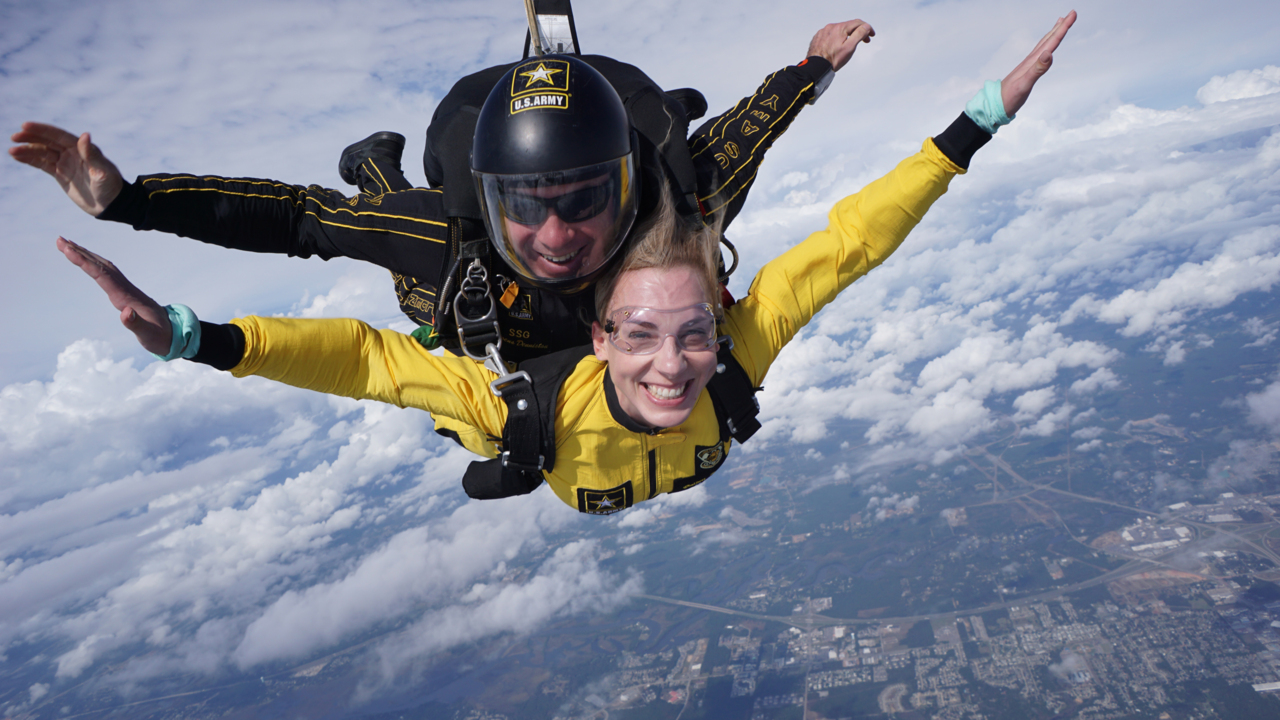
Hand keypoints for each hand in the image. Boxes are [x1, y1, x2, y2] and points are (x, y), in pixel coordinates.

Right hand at [11, 123, 124, 215]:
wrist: (111, 204)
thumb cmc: (111, 186)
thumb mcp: (103, 171)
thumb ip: (92, 155)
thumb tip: (85, 135)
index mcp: (81, 148)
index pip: (58, 136)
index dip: (42, 130)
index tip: (25, 126)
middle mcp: (72, 152)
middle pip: (48, 142)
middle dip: (31, 138)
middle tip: (14, 137)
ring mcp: (65, 163)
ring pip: (42, 153)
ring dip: (27, 151)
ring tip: (12, 151)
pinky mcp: (60, 174)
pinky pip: (42, 164)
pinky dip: (30, 160)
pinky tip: (17, 157)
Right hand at [58, 237, 171, 354]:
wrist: (174, 333)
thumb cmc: (161, 335)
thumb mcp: (149, 335)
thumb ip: (136, 324)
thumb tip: (125, 312)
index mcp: (127, 297)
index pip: (103, 276)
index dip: (85, 263)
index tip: (69, 250)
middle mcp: (125, 290)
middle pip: (101, 266)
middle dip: (80, 253)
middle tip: (60, 240)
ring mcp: (126, 290)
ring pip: (104, 267)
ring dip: (86, 255)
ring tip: (67, 245)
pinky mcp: (125, 293)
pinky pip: (107, 273)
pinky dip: (94, 264)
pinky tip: (87, 260)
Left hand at [806, 19, 874, 71]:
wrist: (816, 67)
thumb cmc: (832, 59)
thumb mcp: (850, 47)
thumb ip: (859, 35)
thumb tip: (866, 26)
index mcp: (839, 28)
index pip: (857, 23)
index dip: (867, 28)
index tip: (871, 34)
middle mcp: (830, 27)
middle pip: (849, 26)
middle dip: (859, 32)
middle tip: (865, 40)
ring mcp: (823, 32)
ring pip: (840, 30)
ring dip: (848, 34)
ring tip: (852, 43)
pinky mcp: (819, 37)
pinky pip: (831, 34)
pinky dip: (838, 37)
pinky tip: (840, 44)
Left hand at [1001, 11, 1075, 116]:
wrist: (995, 105)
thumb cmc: (1009, 97)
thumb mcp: (1025, 85)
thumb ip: (1037, 70)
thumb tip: (1048, 54)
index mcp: (1032, 62)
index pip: (1051, 41)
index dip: (1063, 28)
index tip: (1072, 14)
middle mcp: (1031, 60)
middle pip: (1048, 39)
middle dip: (1061, 26)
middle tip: (1071, 13)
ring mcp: (1028, 65)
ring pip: (1044, 44)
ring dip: (1053, 33)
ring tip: (1060, 23)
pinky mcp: (1027, 70)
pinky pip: (1039, 54)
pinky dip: (1046, 46)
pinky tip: (1046, 47)